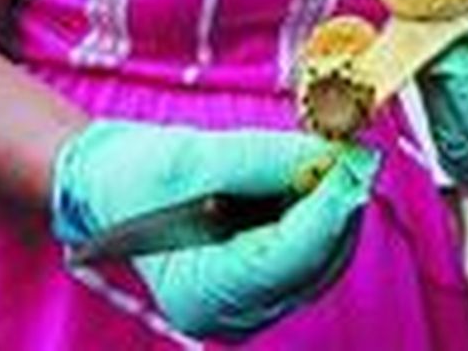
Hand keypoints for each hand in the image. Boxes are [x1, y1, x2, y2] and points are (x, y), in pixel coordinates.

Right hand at [50, 120, 378, 339]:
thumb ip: (262, 159)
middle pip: (315, 264)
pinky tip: (312, 178)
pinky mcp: (265, 286)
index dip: (327, 207)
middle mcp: (230, 315)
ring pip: (322, 260)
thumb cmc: (140, 175)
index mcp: (201, 293)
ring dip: (332, 208)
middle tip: (353, 152)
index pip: (287, 256)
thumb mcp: (193, 155)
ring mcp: (251, 305)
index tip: (354, 160)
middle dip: (338, 205)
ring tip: (328, 158)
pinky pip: (311, 254)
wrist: (113, 187)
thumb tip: (328, 154)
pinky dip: (319, 215)